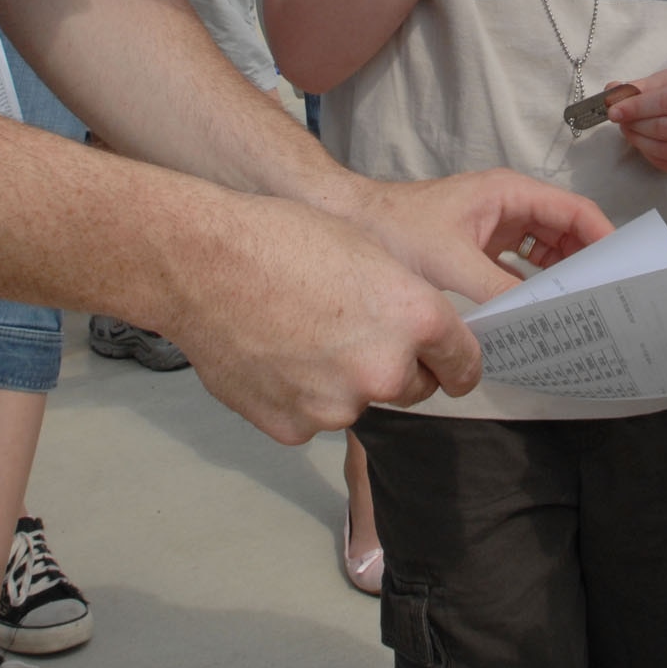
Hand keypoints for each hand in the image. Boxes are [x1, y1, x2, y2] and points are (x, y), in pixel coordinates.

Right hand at [162, 193, 487, 442]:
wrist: (202, 262)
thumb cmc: (281, 239)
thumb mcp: (367, 252)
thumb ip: (403, 305)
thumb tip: (414, 340)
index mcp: (414, 319)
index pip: (464, 363)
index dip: (457, 362)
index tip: (449, 366)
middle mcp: (384, 371)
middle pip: (412, 387)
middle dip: (394, 367)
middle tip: (351, 333)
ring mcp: (336, 407)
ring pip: (356, 402)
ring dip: (340, 382)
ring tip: (297, 336)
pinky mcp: (293, 428)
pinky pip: (310, 418)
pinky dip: (298, 396)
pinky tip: (271, 356)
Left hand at [344, 168, 613, 305]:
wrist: (350, 223)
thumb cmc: (395, 227)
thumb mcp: (451, 262)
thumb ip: (500, 290)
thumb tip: (542, 319)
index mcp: (509, 192)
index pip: (574, 211)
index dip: (604, 238)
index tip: (624, 273)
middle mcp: (507, 206)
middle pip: (566, 233)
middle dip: (588, 263)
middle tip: (611, 301)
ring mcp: (494, 228)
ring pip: (545, 252)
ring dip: (562, 279)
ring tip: (586, 312)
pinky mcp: (479, 250)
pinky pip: (520, 269)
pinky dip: (533, 288)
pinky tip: (542, 316)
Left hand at [611, 67, 666, 175]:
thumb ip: (641, 85)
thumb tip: (611, 91)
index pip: (666, 102)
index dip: (636, 108)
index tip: (613, 110)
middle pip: (664, 129)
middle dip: (635, 125)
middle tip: (619, 119)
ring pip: (666, 150)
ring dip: (639, 141)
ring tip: (630, 129)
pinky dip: (650, 155)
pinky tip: (645, 142)